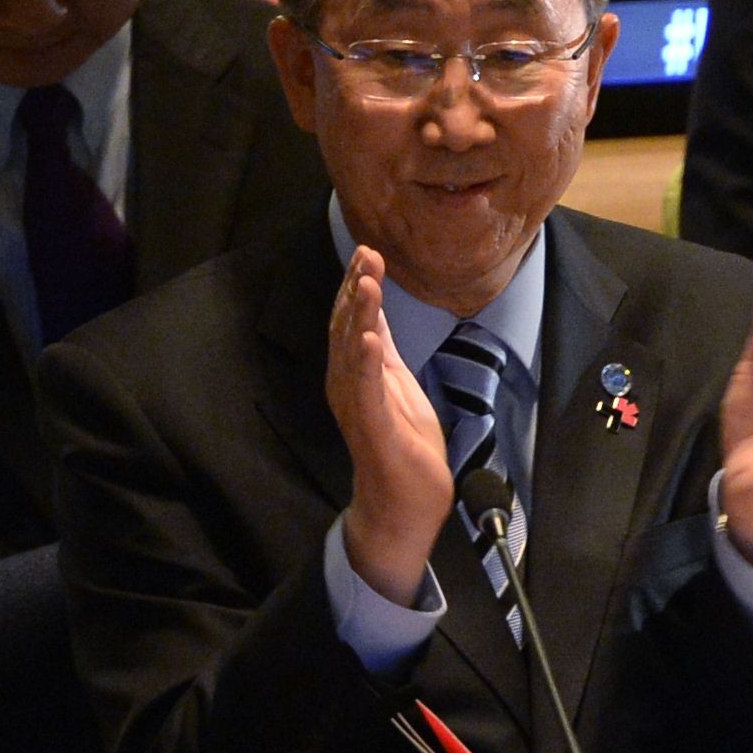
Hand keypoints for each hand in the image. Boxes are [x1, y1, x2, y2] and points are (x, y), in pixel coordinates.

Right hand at [326, 246, 457, 606]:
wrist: (405, 502)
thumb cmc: (404, 445)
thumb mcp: (397, 384)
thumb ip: (382, 350)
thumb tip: (375, 315)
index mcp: (356, 373)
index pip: (353, 320)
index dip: (358, 285)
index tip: (369, 251)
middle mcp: (347, 384)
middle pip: (347, 327)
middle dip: (356, 288)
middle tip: (366, 252)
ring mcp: (356, 405)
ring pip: (352, 351)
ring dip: (359, 316)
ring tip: (366, 282)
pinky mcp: (371, 426)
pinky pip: (365, 390)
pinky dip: (365, 362)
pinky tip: (368, 338)